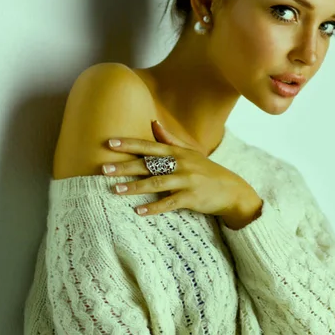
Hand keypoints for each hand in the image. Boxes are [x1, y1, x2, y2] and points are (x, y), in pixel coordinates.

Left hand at [102, 120, 260, 225]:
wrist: (231, 190)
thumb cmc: (207, 171)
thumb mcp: (191, 152)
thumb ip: (170, 139)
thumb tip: (153, 123)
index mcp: (178, 153)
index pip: (150, 146)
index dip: (129, 144)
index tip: (109, 143)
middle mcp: (181, 164)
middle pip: (149, 164)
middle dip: (125, 166)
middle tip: (103, 169)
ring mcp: (187, 181)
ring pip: (157, 183)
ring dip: (135, 187)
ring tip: (115, 190)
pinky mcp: (192, 198)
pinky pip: (170, 203)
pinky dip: (154, 208)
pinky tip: (138, 211)